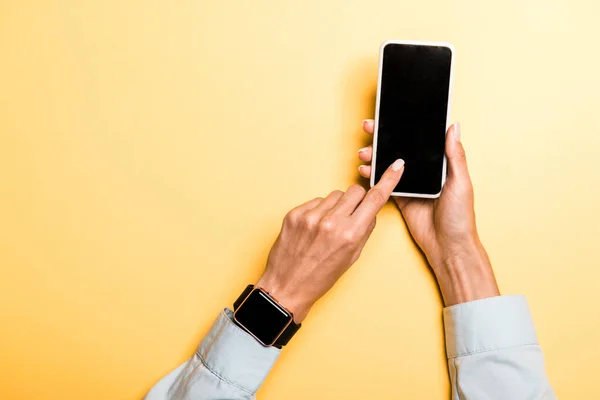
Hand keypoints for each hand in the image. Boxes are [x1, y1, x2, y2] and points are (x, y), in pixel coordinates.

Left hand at [256, 159, 405, 322]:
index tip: (396, 166)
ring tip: (327, 227)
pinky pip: (315, 202)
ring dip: (336, 206)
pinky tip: (313, 229)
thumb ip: (364, 230)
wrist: (287, 286)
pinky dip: (318, 211)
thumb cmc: (321, 277)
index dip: (388, 180)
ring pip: (335, 195)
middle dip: (357, 200)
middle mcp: (331, 222)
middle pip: (355, 191)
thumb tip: (370, 210)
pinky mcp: (294, 214)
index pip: (375, 199)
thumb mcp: (351, 257)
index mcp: (350, 234)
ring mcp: (311, 216)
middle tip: (350, 216)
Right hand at [357, 120, 498, 305]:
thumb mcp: (460, 182)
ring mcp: (411, 184)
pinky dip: (373, 176)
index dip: (406, 127)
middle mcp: (425, 171)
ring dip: (375, 156)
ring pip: (389, 164)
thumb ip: (455, 155)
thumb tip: (454, 126)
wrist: (448, 247)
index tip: (391, 117)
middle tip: (370, 128)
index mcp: (441, 164)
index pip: (421, 140)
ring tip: (364, 153)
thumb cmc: (460, 217)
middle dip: (384, 138)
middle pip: (401, 149)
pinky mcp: (401, 198)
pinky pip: (384, 183)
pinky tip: (365, 171)